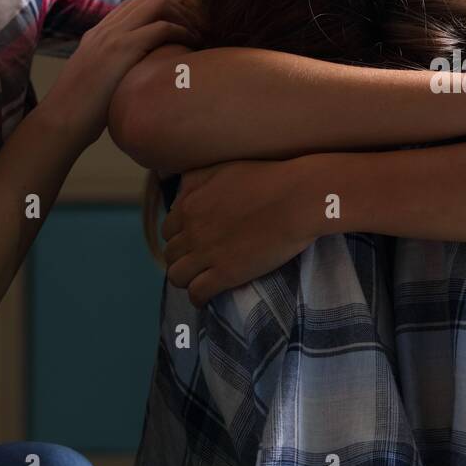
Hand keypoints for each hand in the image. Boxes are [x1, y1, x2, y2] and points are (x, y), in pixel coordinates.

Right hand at [40, 0, 195, 148]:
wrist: (60, 121)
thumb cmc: (82, 112)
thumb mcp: (100, 81)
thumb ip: (117, 70)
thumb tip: (141, 77)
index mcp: (99, 34)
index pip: (136, 5)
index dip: (166, 11)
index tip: (184, 27)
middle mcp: (106, 28)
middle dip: (179, 8)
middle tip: (196, 29)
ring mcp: (112, 35)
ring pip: (156, 3)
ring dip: (183, 16)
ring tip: (197, 36)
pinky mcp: (121, 49)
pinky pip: (160, 28)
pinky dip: (182, 32)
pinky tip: (192, 46)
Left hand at [160, 158, 320, 307]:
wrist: (297, 199)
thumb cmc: (267, 178)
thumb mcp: (222, 168)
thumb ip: (194, 181)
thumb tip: (178, 197)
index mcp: (189, 205)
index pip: (168, 230)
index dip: (180, 236)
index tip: (194, 241)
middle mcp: (192, 231)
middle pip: (171, 254)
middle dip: (182, 258)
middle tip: (200, 260)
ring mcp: (207, 253)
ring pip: (177, 276)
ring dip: (187, 278)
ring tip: (201, 278)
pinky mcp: (226, 273)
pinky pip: (197, 293)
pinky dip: (198, 297)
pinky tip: (208, 296)